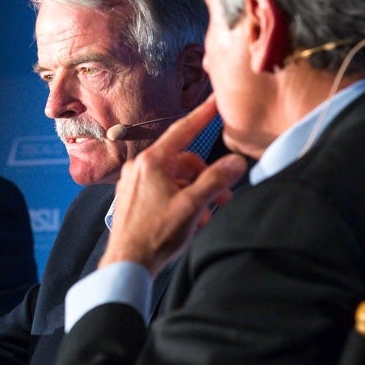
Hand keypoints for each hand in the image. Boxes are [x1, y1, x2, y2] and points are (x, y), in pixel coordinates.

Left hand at [102, 97, 247, 275]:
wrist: (127, 263)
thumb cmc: (155, 235)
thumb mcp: (192, 205)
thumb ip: (216, 180)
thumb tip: (236, 162)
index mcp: (152, 162)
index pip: (183, 130)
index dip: (203, 115)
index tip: (216, 101)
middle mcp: (139, 168)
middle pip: (184, 162)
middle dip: (206, 178)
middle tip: (224, 198)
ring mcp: (135, 184)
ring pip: (176, 179)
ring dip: (195, 194)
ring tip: (205, 217)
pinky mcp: (133, 199)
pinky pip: (164, 192)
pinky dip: (181, 202)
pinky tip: (190, 222)